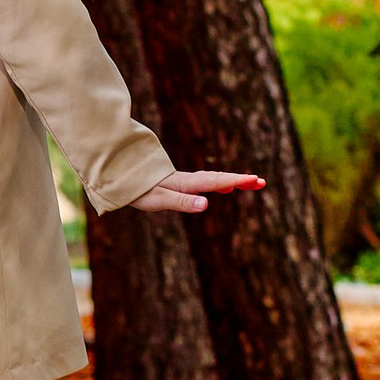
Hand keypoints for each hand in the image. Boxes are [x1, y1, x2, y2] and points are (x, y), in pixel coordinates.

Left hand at [133, 170, 266, 216]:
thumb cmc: (136, 190)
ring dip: (232, 181)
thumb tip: (206, 205)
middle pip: (218, 178)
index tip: (255, 180)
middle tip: (262, 182)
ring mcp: (182, 180)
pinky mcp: (177, 183)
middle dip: (240, 180)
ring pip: (213, 179)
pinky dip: (218, 184)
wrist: (116, 174)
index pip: (215, 182)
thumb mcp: (158, 200)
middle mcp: (186, 180)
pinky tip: (224, 189)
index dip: (235, 181)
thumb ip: (182, 202)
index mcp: (184, 184)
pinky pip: (204, 182)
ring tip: (252, 183)